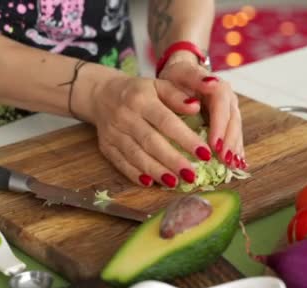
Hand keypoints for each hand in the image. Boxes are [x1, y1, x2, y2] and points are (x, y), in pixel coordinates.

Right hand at [89, 72, 212, 187]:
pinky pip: (120, 163)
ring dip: (156, 171)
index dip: (185, 139)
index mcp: (141, 99)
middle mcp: (126, 116)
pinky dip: (135, 174)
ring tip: (175, 182)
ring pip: (136, 155)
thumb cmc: (139, 92)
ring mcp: (114, 133)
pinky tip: (150, 183)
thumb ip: (177, 95)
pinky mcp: (105, 146)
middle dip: (172, 160)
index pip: (166, 121)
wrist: (102, 94)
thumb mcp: (158, 85)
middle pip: (151, 141)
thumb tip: (196, 107)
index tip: (204, 153)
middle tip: (191, 175)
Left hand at [157, 51, 246, 169]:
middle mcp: (228, 100)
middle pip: (233, 122)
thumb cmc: (179, 76)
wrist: (182, 74)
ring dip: (235, 149)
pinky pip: (234, 136)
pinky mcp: (228, 121)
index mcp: (218, 88)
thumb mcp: (183, 73)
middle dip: (230, 142)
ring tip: (233, 166)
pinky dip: (236, 150)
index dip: (220, 127)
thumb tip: (212, 84)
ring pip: (236, 131)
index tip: (215, 146)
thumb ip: (195, 77)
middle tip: (225, 161)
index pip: (222, 108)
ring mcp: (230, 111)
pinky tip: (237, 166)